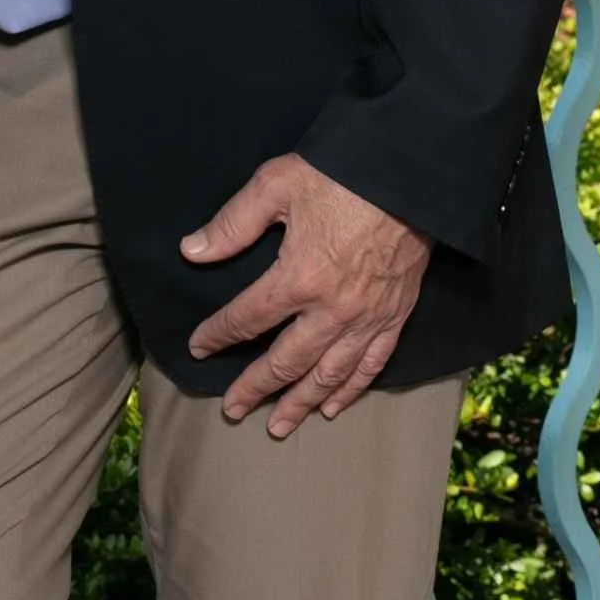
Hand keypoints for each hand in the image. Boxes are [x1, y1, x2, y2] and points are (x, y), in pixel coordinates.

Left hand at [181, 154, 431, 436]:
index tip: (199, 346)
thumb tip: (192, 251)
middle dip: (255, 387)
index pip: (248, 318)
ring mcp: (366, 319)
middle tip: (233, 410)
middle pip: (286, 361)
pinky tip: (333, 407)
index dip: (219, 334)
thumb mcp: (276, 185)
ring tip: (277, 425)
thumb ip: (233, 224)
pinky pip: (370, 366)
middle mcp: (331, 310)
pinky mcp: (394, 316)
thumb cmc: (340, 174)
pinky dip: (350, 391)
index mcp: (298, 278)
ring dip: (300, 403)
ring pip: (327, 375)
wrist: (407, 174)